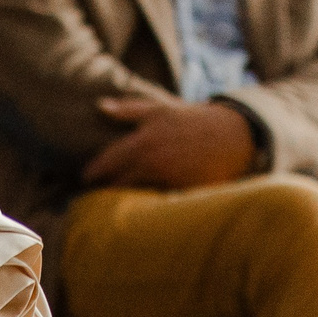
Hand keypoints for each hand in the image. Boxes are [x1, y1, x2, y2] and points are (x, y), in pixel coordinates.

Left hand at [81, 96, 256, 190]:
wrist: (233, 135)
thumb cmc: (192, 120)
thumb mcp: (160, 110)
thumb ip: (127, 110)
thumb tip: (99, 106)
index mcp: (143, 141)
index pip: (109, 161)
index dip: (94, 172)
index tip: (84, 179)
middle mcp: (153, 161)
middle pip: (118, 182)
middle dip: (104, 189)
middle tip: (91, 196)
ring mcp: (168, 178)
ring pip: (136, 194)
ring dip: (122, 199)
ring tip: (110, 204)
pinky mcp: (182, 192)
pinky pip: (158, 202)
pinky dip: (147, 205)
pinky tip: (139, 210)